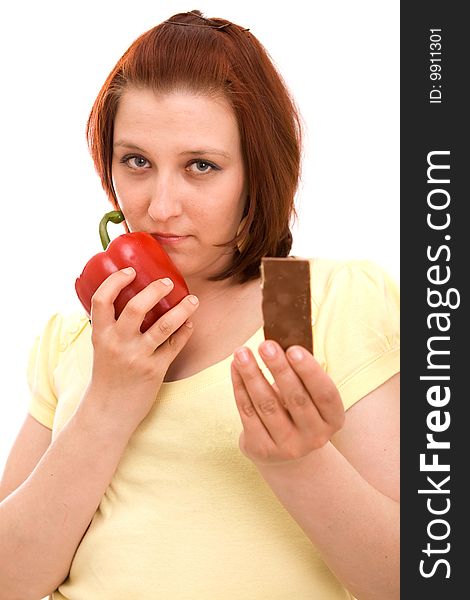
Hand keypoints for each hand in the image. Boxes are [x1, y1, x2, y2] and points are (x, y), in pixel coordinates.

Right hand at [86, 267, 198, 428]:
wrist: (108, 412)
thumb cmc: (107, 375)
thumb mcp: (101, 347)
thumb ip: (111, 325)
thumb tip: (127, 297)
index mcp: (101, 334)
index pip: (102, 299)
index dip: (116, 281)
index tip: (130, 271)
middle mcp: (118, 343)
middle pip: (137, 307)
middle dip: (156, 290)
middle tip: (168, 283)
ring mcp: (138, 357)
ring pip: (164, 325)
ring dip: (182, 309)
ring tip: (193, 300)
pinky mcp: (155, 370)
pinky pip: (176, 345)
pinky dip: (185, 331)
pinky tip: (190, 324)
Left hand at [231, 341, 344, 466]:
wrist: (285, 452)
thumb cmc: (298, 410)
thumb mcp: (309, 396)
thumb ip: (300, 373)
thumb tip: (279, 343)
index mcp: (333, 419)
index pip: (325, 394)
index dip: (310, 371)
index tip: (293, 348)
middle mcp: (314, 436)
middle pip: (295, 399)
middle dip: (279, 369)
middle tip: (265, 345)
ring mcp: (288, 447)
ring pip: (267, 405)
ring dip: (252, 375)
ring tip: (242, 353)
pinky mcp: (261, 449)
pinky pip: (248, 413)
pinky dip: (239, 387)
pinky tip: (235, 368)